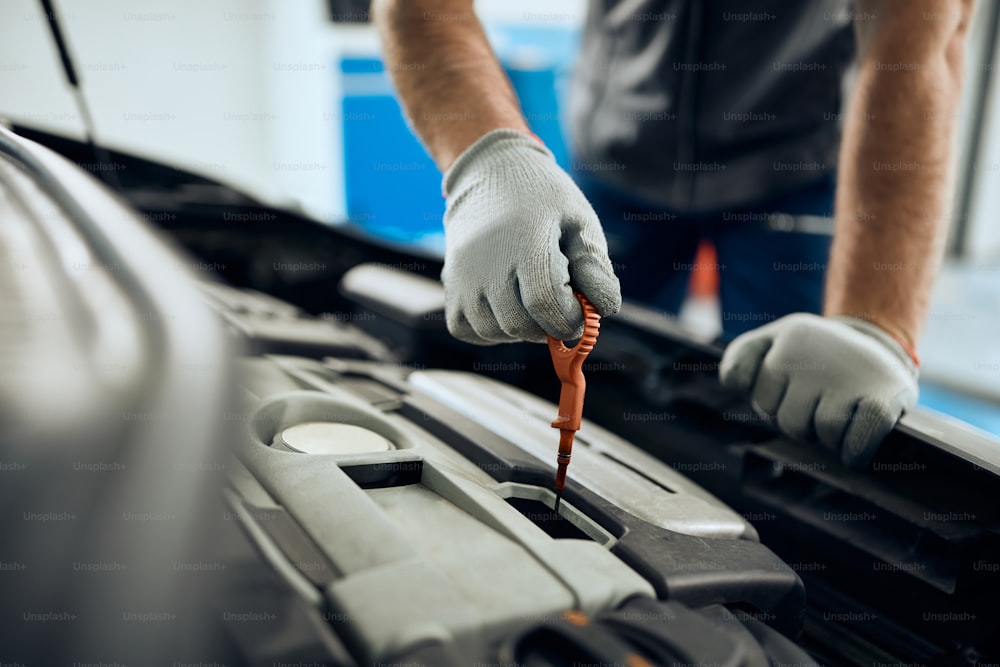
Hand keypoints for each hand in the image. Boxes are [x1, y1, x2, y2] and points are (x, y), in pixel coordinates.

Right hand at [441, 129, 620, 344]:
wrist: (491, 173)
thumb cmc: (543, 199)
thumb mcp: (578, 219)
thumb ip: (594, 264)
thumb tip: (605, 307)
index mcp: (524, 241)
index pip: (545, 302)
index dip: (570, 320)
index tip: (582, 314)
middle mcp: (486, 262)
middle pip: (519, 324)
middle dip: (549, 326)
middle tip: (561, 307)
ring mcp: (462, 276)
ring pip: (494, 331)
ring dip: (522, 330)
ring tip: (535, 304)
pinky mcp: (449, 286)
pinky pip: (467, 330)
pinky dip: (491, 331)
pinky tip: (508, 308)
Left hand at [719, 313, 917, 466]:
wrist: (881, 344)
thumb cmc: (816, 352)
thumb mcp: (774, 340)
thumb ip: (741, 358)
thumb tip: (732, 385)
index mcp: (790, 339)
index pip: (763, 400)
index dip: (779, 403)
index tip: (795, 388)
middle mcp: (820, 355)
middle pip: (790, 422)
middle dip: (804, 423)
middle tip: (822, 404)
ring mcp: (852, 378)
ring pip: (822, 434)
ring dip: (830, 437)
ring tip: (842, 413)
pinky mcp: (882, 400)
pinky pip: (856, 444)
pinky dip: (855, 453)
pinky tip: (856, 446)